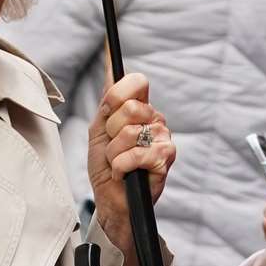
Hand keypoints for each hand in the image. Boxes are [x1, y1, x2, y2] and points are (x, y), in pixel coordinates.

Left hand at [88, 72, 175, 265]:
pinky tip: (125, 174)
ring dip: (114, 154)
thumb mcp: (99, 130)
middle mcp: (156, 120)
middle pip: (129, 108)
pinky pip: (135, 154)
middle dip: (111, 132)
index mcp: (142, 109)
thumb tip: (111, 65)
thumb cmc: (106, 167)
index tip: (108, 112)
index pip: (137, 82)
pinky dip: (121, 167)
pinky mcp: (165, 159)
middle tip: (114, 148)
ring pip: (129, 132)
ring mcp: (163, 139)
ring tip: (119, 164)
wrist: (111, 201)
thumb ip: (106, 102)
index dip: (117, 94)